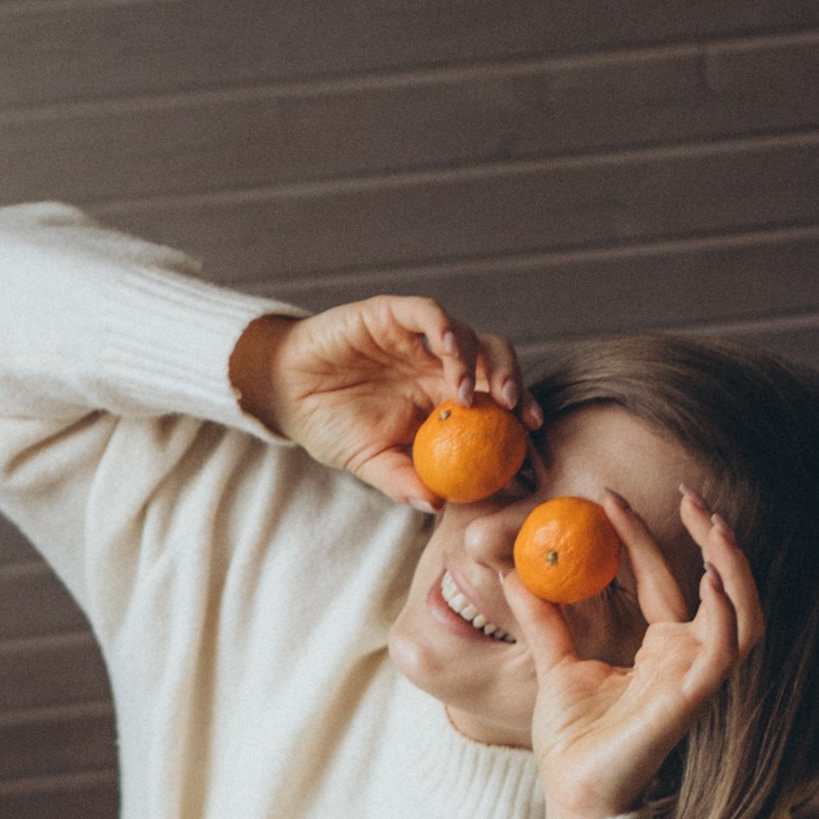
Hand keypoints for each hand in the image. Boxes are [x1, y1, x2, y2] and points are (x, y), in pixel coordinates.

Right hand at [232, 297, 538, 508]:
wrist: (284, 394)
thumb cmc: (331, 427)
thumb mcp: (370, 462)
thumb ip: (404, 480)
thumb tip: (438, 506)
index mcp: (442, 398)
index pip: (495, 397)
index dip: (520, 409)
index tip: (533, 430)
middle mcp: (436, 364)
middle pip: (493, 360)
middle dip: (512, 380)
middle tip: (516, 407)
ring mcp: (417, 338)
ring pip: (466, 335)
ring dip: (475, 361)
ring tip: (467, 392)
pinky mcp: (391, 315)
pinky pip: (427, 312)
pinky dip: (442, 326)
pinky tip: (445, 347)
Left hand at [497, 490, 762, 818]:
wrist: (572, 790)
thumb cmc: (571, 742)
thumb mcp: (553, 665)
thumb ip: (543, 620)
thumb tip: (513, 573)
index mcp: (658, 651)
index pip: (661, 580)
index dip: (642, 537)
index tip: (612, 497)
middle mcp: (684, 659)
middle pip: (717, 587)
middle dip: (711, 539)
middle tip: (691, 496)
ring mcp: (694, 678)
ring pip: (741, 614)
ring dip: (734, 568)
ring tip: (716, 525)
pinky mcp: (694, 697)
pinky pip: (727, 648)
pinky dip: (727, 610)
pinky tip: (711, 576)